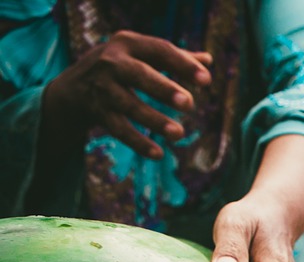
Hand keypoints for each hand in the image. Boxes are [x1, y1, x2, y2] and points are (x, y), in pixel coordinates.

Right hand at [42, 30, 210, 158]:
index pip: (160, 50)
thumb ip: (173, 58)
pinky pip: (119, 128)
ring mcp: (102, 87)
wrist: (74, 85)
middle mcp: (112, 62)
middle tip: (189, 104)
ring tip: (179, 134)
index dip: (183, 64)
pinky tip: (158, 154)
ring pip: (129, 105)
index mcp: (129, 43)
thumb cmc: (122, 66)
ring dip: (154, 120)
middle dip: (164, 89)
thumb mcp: (142, 55)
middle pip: (140, 75)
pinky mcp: (97, 111)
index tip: (207, 80)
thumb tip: (208, 60)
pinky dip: (138, 142)